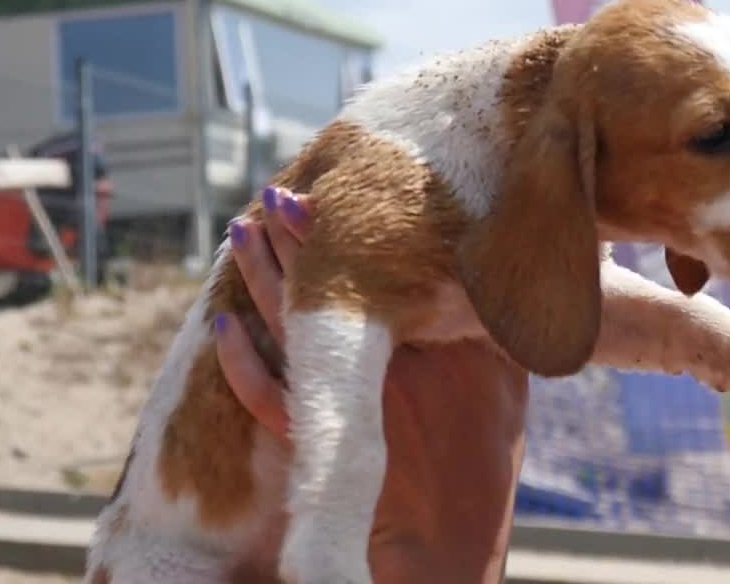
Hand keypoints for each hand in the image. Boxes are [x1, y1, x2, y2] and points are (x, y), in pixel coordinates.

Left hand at [215, 187, 529, 582]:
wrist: (447, 539)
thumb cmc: (483, 458)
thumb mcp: (506, 380)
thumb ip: (489, 326)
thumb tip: (485, 269)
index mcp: (432, 343)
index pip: (383, 271)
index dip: (348, 230)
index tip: (325, 191)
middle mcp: (381, 362)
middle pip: (326, 287)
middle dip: (297, 238)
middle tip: (273, 196)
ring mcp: (341, 398)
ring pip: (287, 326)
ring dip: (260, 278)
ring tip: (242, 234)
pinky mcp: (310, 436)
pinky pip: (262, 394)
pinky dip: (239, 360)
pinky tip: (222, 328)